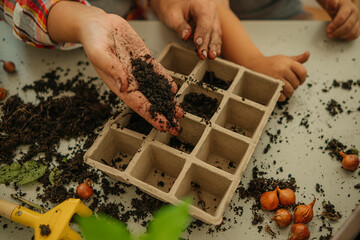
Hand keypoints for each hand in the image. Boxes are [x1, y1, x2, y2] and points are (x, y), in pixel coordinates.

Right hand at [48, 2, 182, 134]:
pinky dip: (165, 80)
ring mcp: (139, 70)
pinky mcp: (144, 58)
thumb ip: (111, 68)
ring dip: (168, 101)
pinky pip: (157, 71)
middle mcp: (131, 80)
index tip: (163, 126)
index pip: (138, 104)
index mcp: (119, 84)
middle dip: (164, 113)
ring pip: (156, 88)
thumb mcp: (99, 52)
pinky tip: (173, 88)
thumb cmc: (93, 39)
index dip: (151, 116)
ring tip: (179, 111)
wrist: (98, 23)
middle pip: (151, 100)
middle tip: (176, 126)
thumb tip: (125, 84)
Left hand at [150, 0, 221, 58]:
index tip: (197, 43)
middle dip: (208, 43)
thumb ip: (179, 26)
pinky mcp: (212, 26)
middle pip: (211, 28)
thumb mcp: (172, 16)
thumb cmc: (174, 8)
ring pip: (216, 33)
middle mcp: (210, 10)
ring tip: (210, 56)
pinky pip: (215, 36)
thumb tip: (186, 36)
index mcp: (201, 4)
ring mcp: (213, 18)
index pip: (204, 20)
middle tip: (203, 54)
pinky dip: (214, 45)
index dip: (202, 32)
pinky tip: (213, 53)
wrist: (175, 5)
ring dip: (213, 46)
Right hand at [250, 52, 309, 101]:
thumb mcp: (284, 58)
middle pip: (296, 83)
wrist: (254, 65)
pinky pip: (282, 96)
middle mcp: (282, 69)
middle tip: (289, 85)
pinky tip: (279, 93)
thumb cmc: (271, 63)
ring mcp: (276, 78)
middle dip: (294, 86)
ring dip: (289, 93)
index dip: (303, 78)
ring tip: (285, 90)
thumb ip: (297, 59)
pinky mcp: (270, 86)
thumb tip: (308, 53)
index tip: (299, 80)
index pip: (303, 72)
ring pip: (290, 91)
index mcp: (287, 62)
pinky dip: (282, 97)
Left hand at [321, 0, 359, 39]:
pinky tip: (340, 36)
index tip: (327, 29)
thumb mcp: (332, 3)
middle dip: (337, 32)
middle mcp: (355, 14)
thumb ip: (331, 3)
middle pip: (347, 26)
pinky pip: (355, 34)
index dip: (334, 25)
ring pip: (352, 31)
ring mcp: (358, 20)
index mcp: (349, 7)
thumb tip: (333, 5)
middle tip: (329, 34)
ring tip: (333, 35)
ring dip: (341, 35)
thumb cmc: (336, 6)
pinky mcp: (358, 26)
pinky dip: (347, 37)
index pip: (342, 17)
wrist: (342, 7)